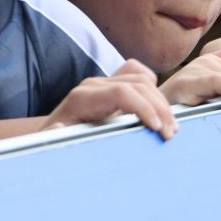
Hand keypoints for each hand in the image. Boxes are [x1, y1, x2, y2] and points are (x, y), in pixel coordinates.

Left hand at [44, 60, 177, 138]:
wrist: (49, 135)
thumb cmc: (53, 143)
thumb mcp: (52, 144)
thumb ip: (55, 136)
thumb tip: (58, 126)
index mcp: (81, 99)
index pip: (121, 92)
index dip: (144, 107)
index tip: (158, 129)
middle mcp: (93, 85)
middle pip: (138, 84)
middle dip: (159, 108)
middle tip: (170, 135)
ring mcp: (104, 83)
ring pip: (143, 79)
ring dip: (161, 101)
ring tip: (170, 127)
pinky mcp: (112, 85)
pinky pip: (139, 75)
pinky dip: (153, 90)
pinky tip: (157, 111)